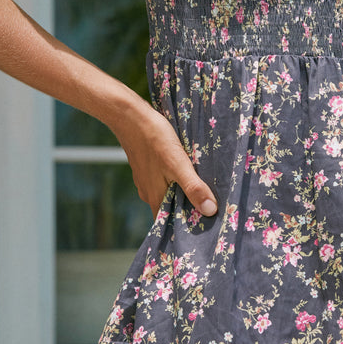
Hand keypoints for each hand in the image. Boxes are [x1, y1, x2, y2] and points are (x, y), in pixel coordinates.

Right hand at [113, 100, 218, 217]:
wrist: (129, 116)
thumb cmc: (154, 139)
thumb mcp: (178, 164)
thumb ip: (193, 187)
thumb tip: (210, 211)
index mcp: (155, 197)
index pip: (171, 223)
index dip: (188, 227)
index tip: (208, 227)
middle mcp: (148, 192)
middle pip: (171, 208)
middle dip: (189, 209)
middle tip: (213, 208)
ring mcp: (146, 179)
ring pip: (168, 193)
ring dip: (184, 193)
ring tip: (205, 190)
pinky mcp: (147, 166)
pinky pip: (164, 179)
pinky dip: (176, 180)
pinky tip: (188, 171)